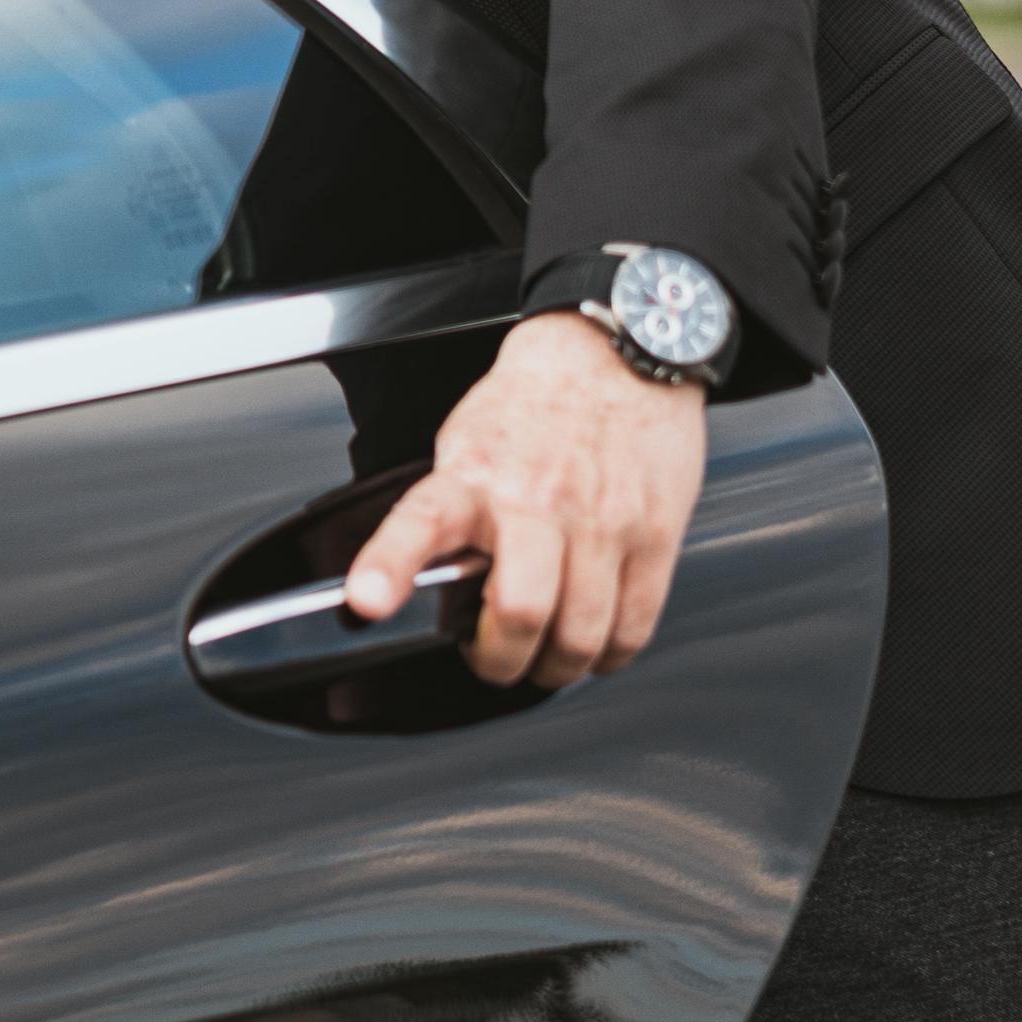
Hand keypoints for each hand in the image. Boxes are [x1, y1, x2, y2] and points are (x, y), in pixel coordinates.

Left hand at [345, 314, 707, 689]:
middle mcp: (538, 501)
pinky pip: (634, 624)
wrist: (611, 354)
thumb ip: (451, 512)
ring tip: (546, 658)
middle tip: (493, 660)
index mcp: (474, 477)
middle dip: (500, 661)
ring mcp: (602, 521)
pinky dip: (609, 653)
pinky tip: (595, 645)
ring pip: (582, 634)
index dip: (389, 566)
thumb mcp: (466, 445)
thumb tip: (428, 582)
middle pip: (520, 612)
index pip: (421, 523)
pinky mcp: (655, 534)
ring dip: (558, 666)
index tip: (366, 601)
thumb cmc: (532, 405)